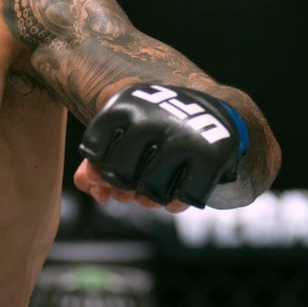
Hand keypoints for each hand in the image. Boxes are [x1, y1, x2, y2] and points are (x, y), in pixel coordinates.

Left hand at [76, 83, 248, 207]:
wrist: (213, 112)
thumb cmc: (158, 129)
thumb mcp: (125, 132)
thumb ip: (97, 161)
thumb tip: (94, 189)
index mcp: (125, 104)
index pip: (94, 150)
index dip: (101, 168)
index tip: (116, 165)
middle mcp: (152, 117)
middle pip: (119, 176)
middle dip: (126, 188)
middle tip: (136, 185)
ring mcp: (182, 136)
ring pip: (150, 191)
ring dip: (153, 198)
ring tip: (160, 185)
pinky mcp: (210, 156)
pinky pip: (182, 198)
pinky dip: (178, 202)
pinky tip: (180, 189)